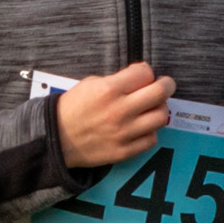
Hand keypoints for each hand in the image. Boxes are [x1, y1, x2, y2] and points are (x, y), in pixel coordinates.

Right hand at [56, 62, 176, 167]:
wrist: (56, 138)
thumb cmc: (73, 108)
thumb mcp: (90, 84)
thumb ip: (118, 81)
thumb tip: (142, 78)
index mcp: (109, 90)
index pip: (145, 73)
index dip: (146, 72)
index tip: (143, 75)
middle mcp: (119, 111)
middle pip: (160, 93)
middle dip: (167, 85)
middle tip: (165, 85)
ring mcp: (123, 133)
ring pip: (160, 117)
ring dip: (159, 109)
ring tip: (153, 107)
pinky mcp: (124, 151)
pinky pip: (151, 139)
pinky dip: (150, 132)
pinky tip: (142, 127)